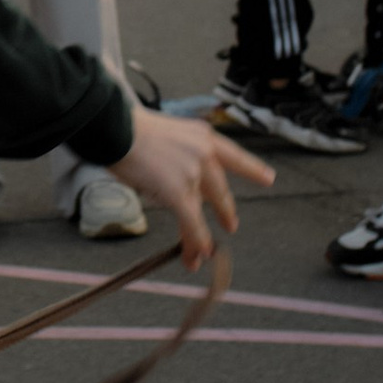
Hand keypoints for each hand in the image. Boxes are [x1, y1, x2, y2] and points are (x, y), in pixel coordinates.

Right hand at [110, 112, 273, 267]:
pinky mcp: (179, 192)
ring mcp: (194, 173)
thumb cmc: (126, 126)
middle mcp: (204, 153)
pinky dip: (194, 242)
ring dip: (201, 237)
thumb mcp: (166, 131)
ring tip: (201, 255)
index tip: (268, 178)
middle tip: (230, 225)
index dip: (252, 169)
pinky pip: (191, 224)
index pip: (233, 155)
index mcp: (203, 136)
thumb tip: (170, 174)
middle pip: (219, 190)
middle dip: (224, 211)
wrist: (114, 125)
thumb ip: (177, 151)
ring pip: (201, 212)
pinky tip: (195, 256)